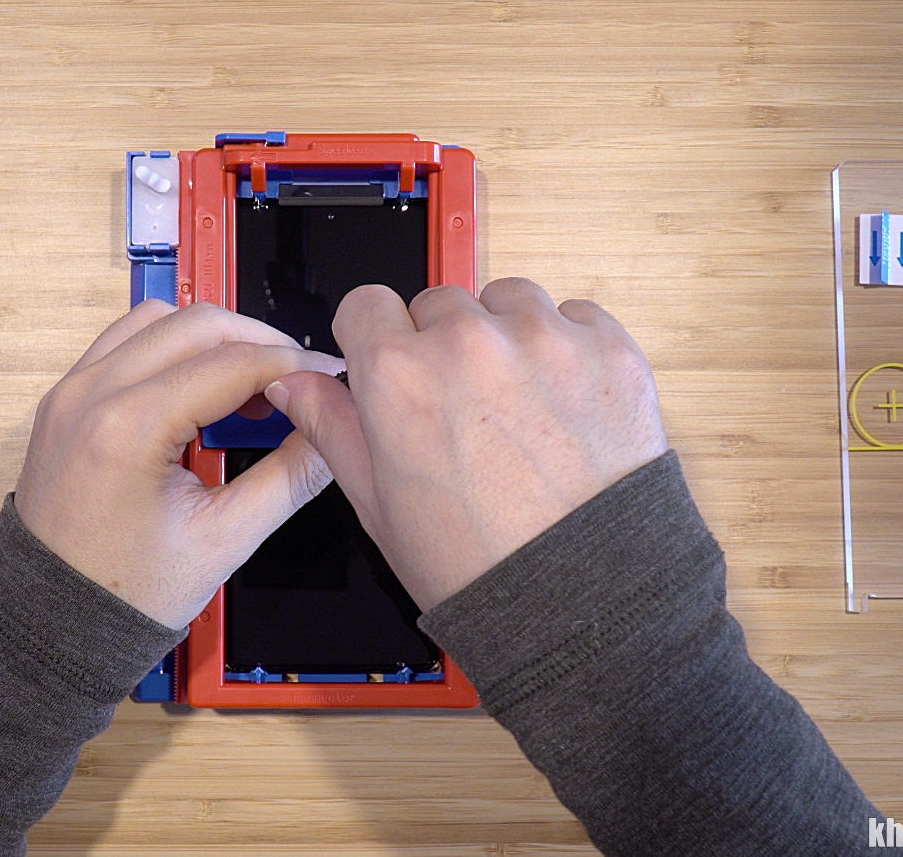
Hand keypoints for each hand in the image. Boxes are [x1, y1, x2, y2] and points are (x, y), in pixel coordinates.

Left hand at [15, 300, 343, 629]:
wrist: (50, 620)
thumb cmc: (126, 592)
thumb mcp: (225, 540)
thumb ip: (289, 477)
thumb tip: (332, 432)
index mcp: (129, 428)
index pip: (233, 363)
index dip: (293, 364)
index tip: (328, 376)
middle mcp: (91, 394)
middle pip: (197, 324)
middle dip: (260, 342)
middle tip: (299, 377)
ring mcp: (71, 391)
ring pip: (158, 318)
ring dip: (213, 337)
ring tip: (252, 383)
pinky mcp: (65, 398)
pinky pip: (125, 340)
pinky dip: (172, 347)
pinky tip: (203, 386)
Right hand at [264, 278, 667, 611]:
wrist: (584, 601)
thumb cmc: (480, 566)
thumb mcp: (378, 504)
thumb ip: (331, 428)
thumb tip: (295, 385)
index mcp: (399, 377)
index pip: (366, 304)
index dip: (375, 339)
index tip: (392, 363)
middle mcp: (468, 344)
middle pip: (437, 302)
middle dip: (441, 344)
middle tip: (462, 409)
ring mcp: (544, 340)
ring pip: (507, 300)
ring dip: (504, 336)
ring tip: (517, 405)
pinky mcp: (607, 349)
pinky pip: (575, 317)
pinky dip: (567, 349)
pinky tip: (562, 407)